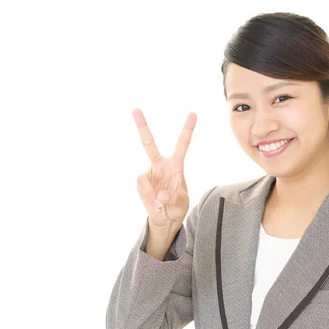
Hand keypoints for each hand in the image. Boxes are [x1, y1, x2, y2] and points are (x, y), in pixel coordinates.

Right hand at [133, 108, 196, 235]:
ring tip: (160, 204)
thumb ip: (174, 198)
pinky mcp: (141, 184)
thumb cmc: (177, 207)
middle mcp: (160, 166)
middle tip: (135, 109)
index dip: (187, 129)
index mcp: (175, 165)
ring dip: (151, 194)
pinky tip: (155, 205)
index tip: (193, 113)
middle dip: (142, 126)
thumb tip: (161, 195)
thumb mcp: (182, 203)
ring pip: (143, 179)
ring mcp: (148, 174)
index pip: (182, 144)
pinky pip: (142, 189)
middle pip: (149, 144)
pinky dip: (148, 198)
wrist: (165, 219)